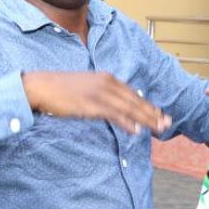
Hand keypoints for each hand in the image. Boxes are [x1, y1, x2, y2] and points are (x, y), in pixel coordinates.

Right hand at [22, 72, 170, 135]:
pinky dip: (126, 122)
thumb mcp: (86, 87)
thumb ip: (102, 95)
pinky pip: (113, 114)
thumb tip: (115, 109)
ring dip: (145, 119)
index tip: (160, 114)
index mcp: (106, 78)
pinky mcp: (91, 104)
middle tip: (167, 123)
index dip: (148, 105)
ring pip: (128, 108)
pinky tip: (136, 130)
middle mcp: (106, 83)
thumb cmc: (60, 89)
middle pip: (135, 100)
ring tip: (158, 128)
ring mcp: (99, 93)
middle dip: (152, 113)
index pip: (133, 93)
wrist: (41, 86)